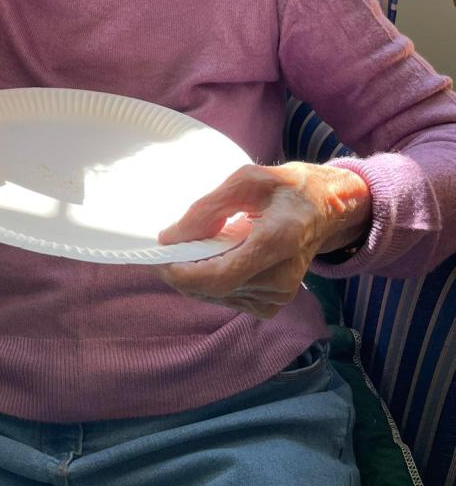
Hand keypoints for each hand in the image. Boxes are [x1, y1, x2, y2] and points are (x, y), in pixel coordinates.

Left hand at [155, 162, 370, 319]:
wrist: (326, 208)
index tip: (159, 259)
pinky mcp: (273, 304)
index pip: (220, 276)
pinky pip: (229, 299)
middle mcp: (280, 278)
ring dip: (195, 278)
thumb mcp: (247, 180)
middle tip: (166, 250)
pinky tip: (216, 261)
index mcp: (277, 242)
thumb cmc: (286, 188)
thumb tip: (169, 237)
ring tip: (193, 249)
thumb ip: (207, 208)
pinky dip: (212, 284)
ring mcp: (279, 296)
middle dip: (182, 273)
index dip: (183, 274)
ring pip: (217, 296)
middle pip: (214, 289)